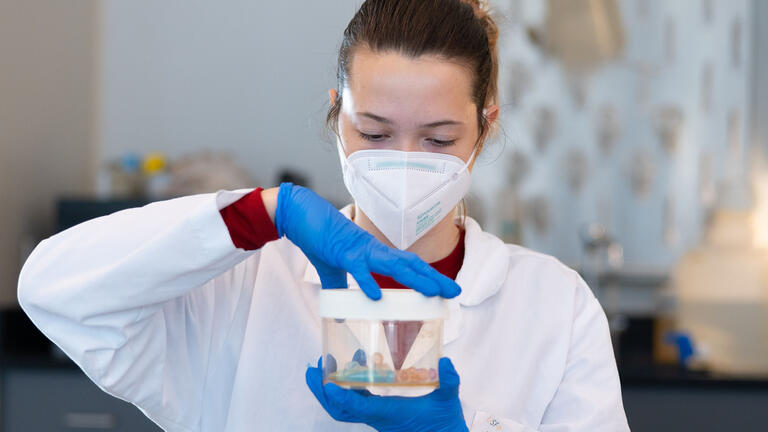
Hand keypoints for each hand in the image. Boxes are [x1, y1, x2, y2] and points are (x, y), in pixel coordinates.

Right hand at [274, 183, 460, 299]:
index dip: (427, 277)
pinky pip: (356, 269)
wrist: (300, 213)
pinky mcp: (341, 252)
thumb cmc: (318, 238)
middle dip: (433, 279)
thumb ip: (339, 290)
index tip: (445, 290)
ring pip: (393, 265)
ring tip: (432, 292)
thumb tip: (340, 317)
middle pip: (410, 265)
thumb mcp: (330, 270)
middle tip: (454, 293)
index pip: (407, 265)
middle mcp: (373, 250)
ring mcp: (359, 250)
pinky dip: (367, 282)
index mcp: (373, 253)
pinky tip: (377, 296)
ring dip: (414, 278)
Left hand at [306, 357, 468, 431]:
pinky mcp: (379, 415)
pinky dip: (347, 387)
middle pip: (340, 410)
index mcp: (388, 414)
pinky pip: (355, 404)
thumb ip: (449, 381)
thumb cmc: (445, 424)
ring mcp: (376, 417)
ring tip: (327, 365)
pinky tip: (356, 368)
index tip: (327, 382)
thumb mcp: (448, 400)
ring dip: (331, 389)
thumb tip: (446, 361)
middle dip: (321, 391)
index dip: (340, 396)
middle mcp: (377, 417)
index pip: (358, 408)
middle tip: (312, 368)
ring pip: (344, 408)